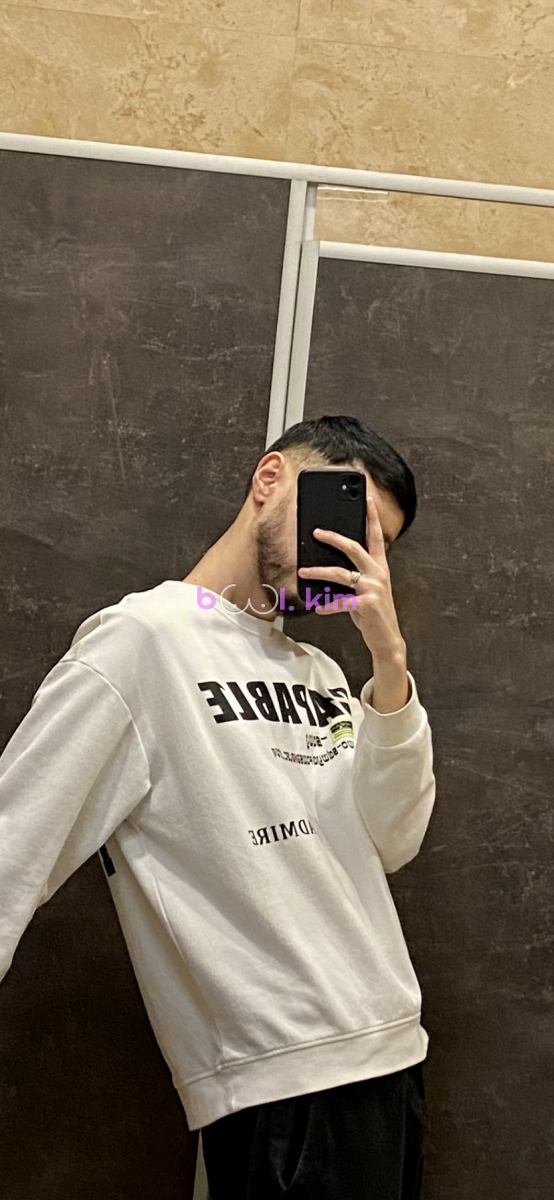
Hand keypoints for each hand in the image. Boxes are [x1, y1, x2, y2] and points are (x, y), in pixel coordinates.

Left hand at [297, 495, 405, 660]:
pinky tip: (318, 607)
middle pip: (354, 547)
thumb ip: (354, 575)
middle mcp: (379, 573)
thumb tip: (328, 565)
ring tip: (303, 572)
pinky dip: (327, 604)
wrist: (386, 638)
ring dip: (318, 572)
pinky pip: (341, 601)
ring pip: (340, 573)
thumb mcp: (365, 589)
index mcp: (379, 566)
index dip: (372, 516)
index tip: (367, 498)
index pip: (375, 536)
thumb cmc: (372, 612)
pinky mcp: (368, 603)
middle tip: (315, 532)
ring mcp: (374, 587)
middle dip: (333, 537)